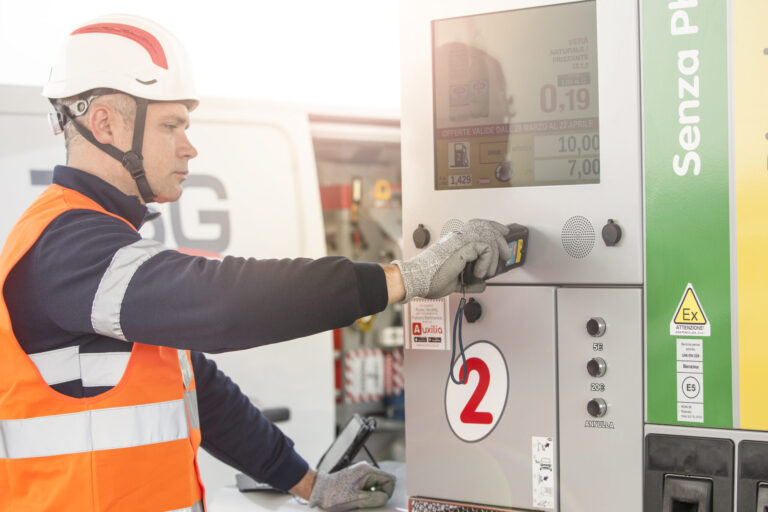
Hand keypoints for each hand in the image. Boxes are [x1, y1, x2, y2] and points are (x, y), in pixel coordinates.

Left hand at [308, 462, 395, 511]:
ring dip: (372, 495)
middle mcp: (366, 469)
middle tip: (367, 503)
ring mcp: (361, 472)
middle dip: (379, 494)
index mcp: (367, 471)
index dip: (387, 492)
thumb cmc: (334, 495)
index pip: (389, 480)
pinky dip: (366, 494)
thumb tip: (385, 497)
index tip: (378, 501)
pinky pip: (369, 486)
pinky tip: (357, 499)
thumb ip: (375, 498)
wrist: (318, 491)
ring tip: (360, 501)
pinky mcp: (357, 477)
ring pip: (376, 485)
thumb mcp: (357, 499)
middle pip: (383, 482)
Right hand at [393, 219, 511, 301]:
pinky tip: (479, 273)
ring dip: (495, 256)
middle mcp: (458, 238)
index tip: (503, 234)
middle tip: (506, 254)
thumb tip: (482, 285)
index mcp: (455, 242)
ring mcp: (460, 241)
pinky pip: (486, 248)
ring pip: (489, 237)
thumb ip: (470, 282)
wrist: (418, 279)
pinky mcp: (463, 248)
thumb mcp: (455, 282)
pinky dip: (486, 262)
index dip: (493, 227)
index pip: (478, 227)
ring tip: (488, 272)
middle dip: (501, 240)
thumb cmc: (429, 278)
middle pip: (487, 226)